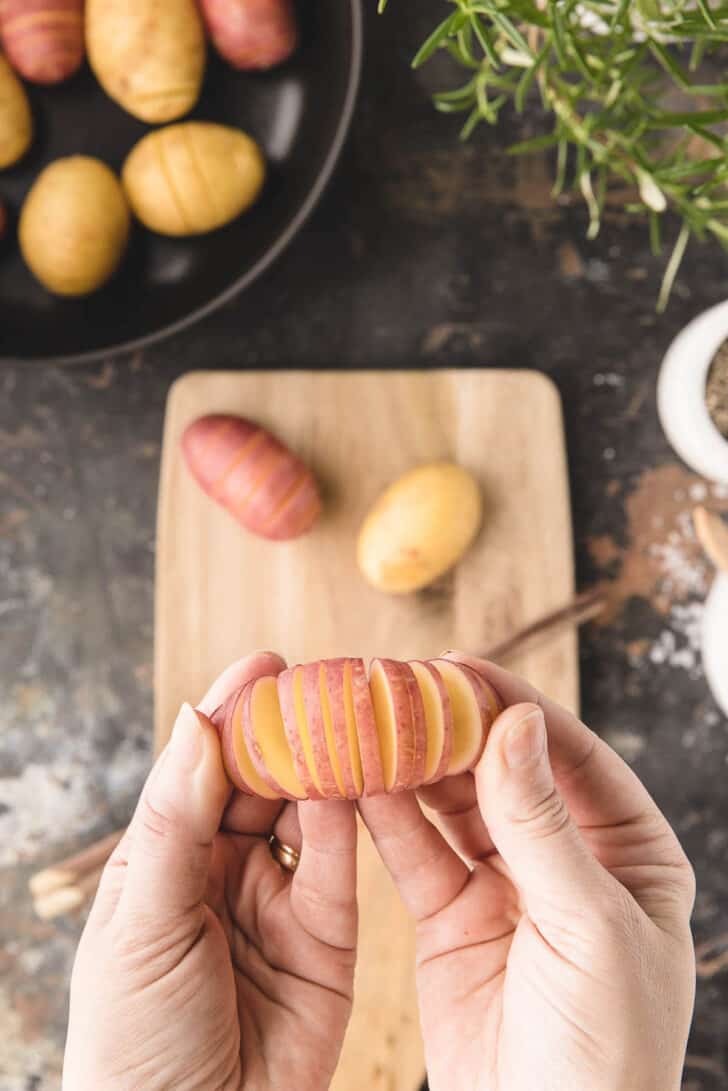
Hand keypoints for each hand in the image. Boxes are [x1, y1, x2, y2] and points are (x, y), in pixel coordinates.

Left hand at [63, 653, 357, 1090]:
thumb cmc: (135, 1040)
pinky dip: (355, 820)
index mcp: (163, 860)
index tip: (268, 662)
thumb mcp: (143, 923)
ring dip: (329, 766)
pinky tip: (364, 779)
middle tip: (330, 679)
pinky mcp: (328, 938)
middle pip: (262, 782)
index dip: (232, 714)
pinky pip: (343, 866)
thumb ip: (175, 822)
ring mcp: (277, 902)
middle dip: (291, 731)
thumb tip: (194, 720)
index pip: (200, 769)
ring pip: (309, 814)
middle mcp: (221, 871)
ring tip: (357, 714)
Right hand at [359, 655, 695, 1090]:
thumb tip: (515, 720)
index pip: (568, 754)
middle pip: (501, 769)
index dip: (513, 704)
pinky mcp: (450, 917)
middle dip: (450, 727)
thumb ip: (542, 825)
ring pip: (450, 804)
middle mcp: (566, 858)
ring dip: (409, 764)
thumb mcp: (586, 928)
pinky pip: (414, 853)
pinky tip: (352, 781)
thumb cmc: (605, 1050)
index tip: (457, 666)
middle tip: (395, 685)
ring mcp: (504, 885)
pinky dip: (382, 817)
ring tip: (363, 722)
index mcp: (628, 851)